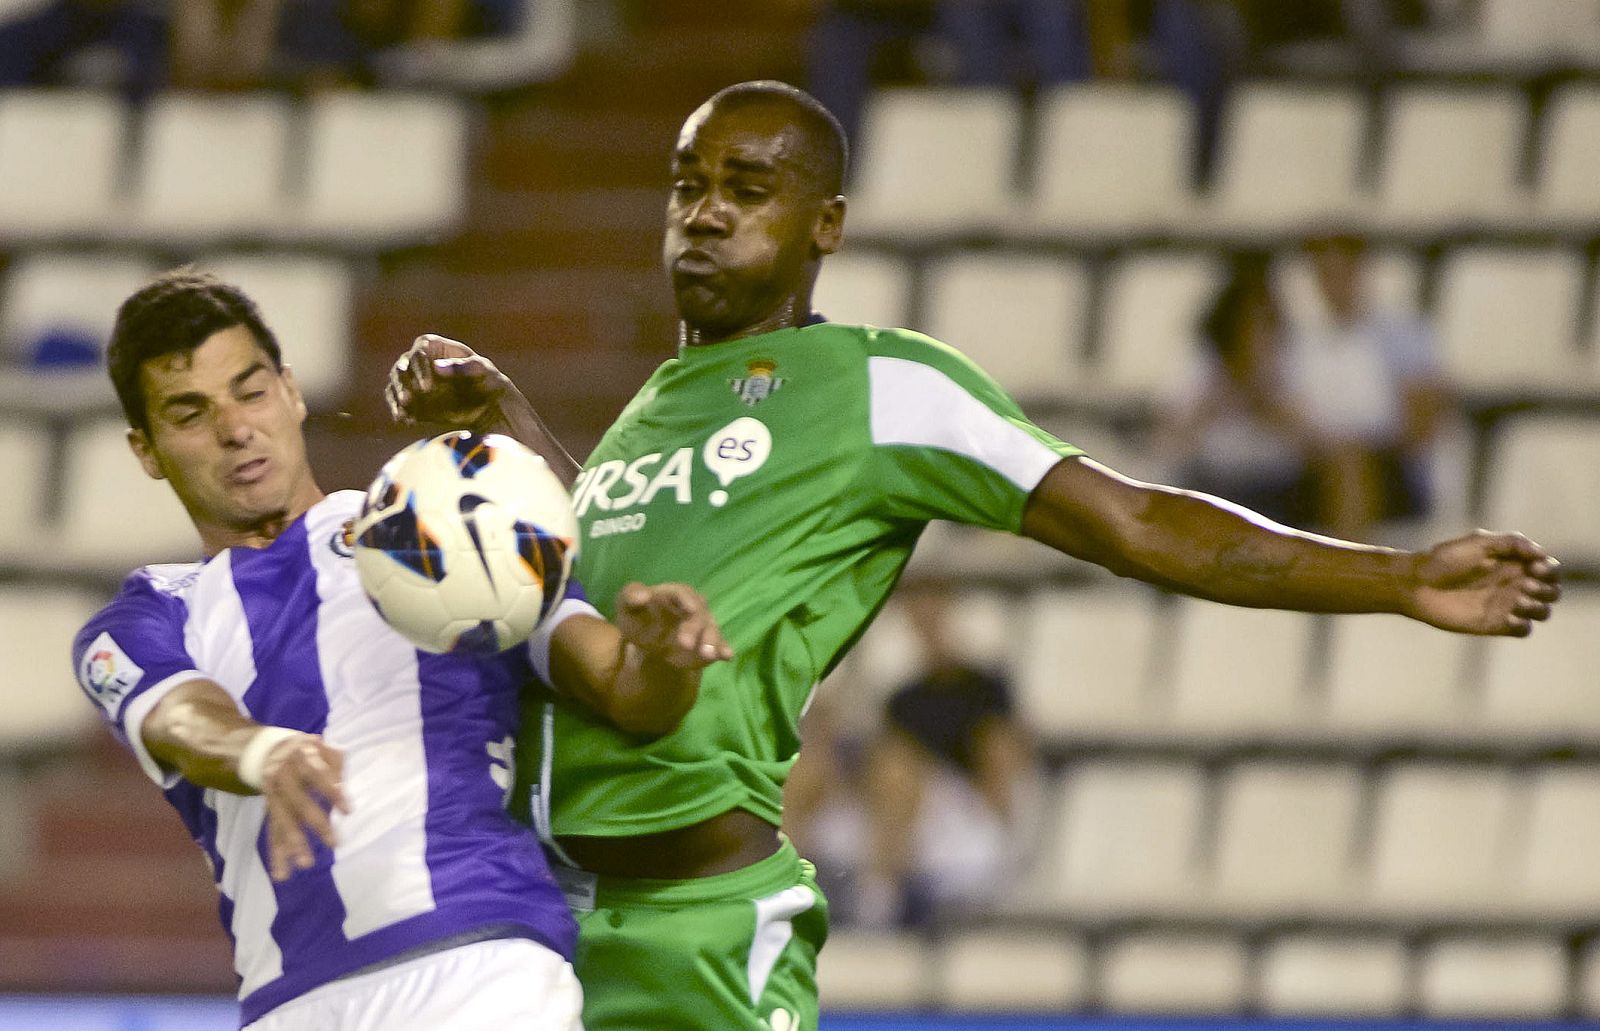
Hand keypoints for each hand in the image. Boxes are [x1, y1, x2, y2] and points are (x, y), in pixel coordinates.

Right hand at [260, 735, 349, 880]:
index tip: (348, 811)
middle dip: (316, 824)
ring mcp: (274, 796)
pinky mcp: (270, 810)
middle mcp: (283, 778)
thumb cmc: (309, 750)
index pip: (317, 775)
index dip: (331, 791)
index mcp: (300, 757)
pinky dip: (276, 853)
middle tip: (334, 843)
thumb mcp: (324, 747)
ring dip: (293, 844)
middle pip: (298, 803)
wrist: (270, 750)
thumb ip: (335, 764)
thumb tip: (340, 788)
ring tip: (306, 864)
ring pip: (283, 821)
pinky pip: (272, 832)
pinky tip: (281, 874)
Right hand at [385, 334, 507, 428]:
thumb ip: (464, 367)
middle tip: (408, 400)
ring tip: (404, 412)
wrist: (491, 408)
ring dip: (397, 396)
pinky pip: (399, 403)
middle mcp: (423, 362)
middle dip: (403, 382)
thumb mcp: (484, 371)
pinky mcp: (415, 401)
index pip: (421, 348)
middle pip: (402, 365)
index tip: (426, 385)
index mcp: (440, 348)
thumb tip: (437, 366)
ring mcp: (417, 381)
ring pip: (396, 384)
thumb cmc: (490, 381)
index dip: (419, 364)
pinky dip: (398, 410)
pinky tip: (405, 420)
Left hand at [614, 582, 734, 668]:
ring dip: (712, 640)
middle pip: (700, 613)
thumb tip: (643, 595)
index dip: (688, 600)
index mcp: (674, 594)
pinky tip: (726, 656)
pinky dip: (723, 649)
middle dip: (695, 628)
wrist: (647, 638)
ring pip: (711, 629)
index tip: (690, 610)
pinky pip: (718, 644)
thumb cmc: (638, 616)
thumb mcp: (627, 606)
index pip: (683, 593)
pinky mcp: (706, 642)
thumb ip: (631, 597)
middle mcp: (693, 607)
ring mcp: (702, 625)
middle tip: (685, 644)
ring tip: (708, 654)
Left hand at [1407, 531, 1561, 636]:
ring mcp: (1504, 605)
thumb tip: (1540, 552)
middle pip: (1551, 592)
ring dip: (1538, 607)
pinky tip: (1508, 617)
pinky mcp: (1494, 624)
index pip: (1549, 569)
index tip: (1534, 567)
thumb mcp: (1477, 542)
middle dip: (1546, 589)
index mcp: (1513, 564)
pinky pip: (1523, 630)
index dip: (1550, 570)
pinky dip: (1523, 625)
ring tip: (1518, 600)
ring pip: (1542, 612)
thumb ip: (1510, 543)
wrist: (1415, 584)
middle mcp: (1513, 585)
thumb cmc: (1443, 559)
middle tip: (1524, 584)